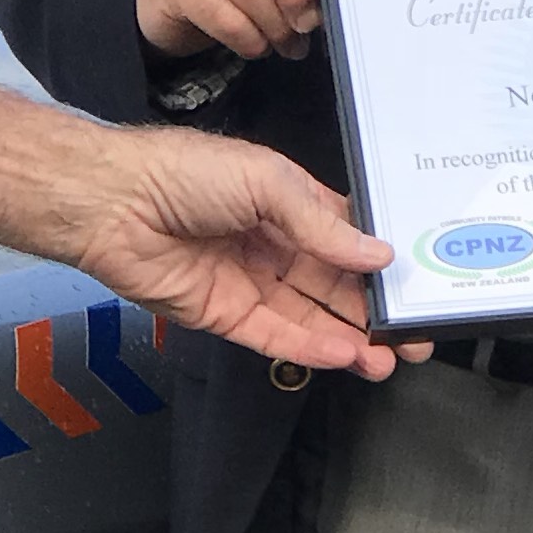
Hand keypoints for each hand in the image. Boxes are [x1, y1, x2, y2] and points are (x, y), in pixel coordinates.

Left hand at [73, 129, 408, 378]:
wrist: (114, 204)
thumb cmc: (185, 174)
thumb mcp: (266, 182)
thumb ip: (321, 225)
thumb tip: (378, 254)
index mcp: (288, 203)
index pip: (346, 238)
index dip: (381, 260)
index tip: (419, 282)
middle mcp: (274, 245)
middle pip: (336, 285)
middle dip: (376, 310)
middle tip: (417, 334)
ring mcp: (252, 283)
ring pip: (313, 317)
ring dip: (352, 338)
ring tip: (391, 358)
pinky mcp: (226, 316)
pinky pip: (276, 337)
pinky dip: (312, 348)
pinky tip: (347, 356)